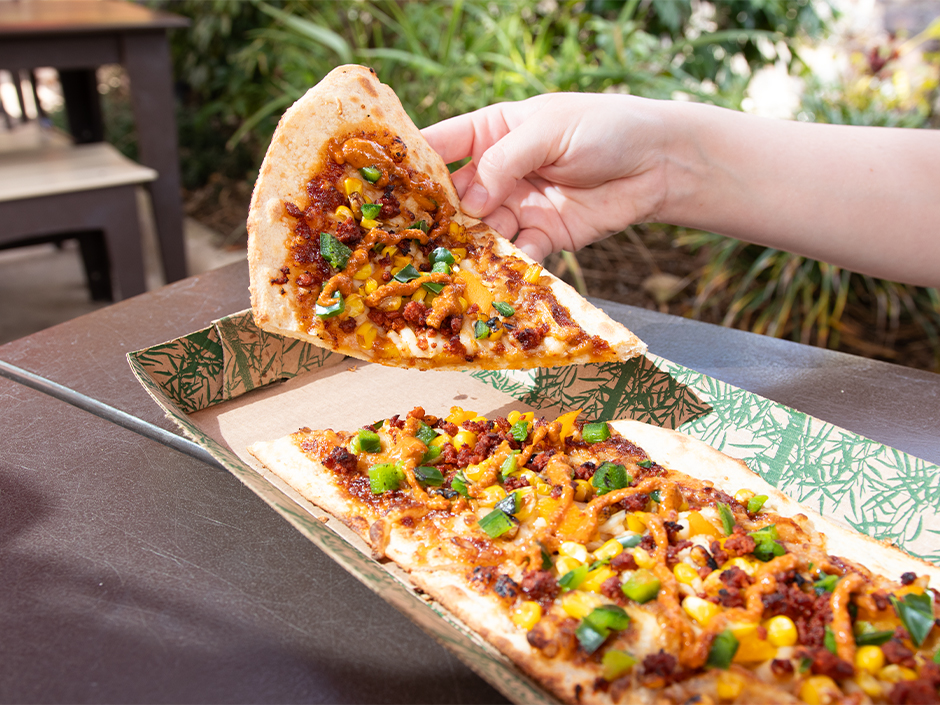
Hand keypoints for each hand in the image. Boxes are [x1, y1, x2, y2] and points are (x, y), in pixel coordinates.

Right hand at [421, 93, 668, 260]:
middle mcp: (498, 172)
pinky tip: (493, 276)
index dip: (414, 165)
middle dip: (439, 218)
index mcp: (492, 132)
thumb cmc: (604, 128)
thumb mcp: (550, 130)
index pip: (441, 145)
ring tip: (451, 265)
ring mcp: (519, 207)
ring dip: (469, 248)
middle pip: (456, 197)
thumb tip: (469, 200)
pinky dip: (505, 266)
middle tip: (416, 239)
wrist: (659, 163)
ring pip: (481, 231)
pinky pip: (516, 254)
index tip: (386, 187)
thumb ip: (506, 161)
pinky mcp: (543, 237)